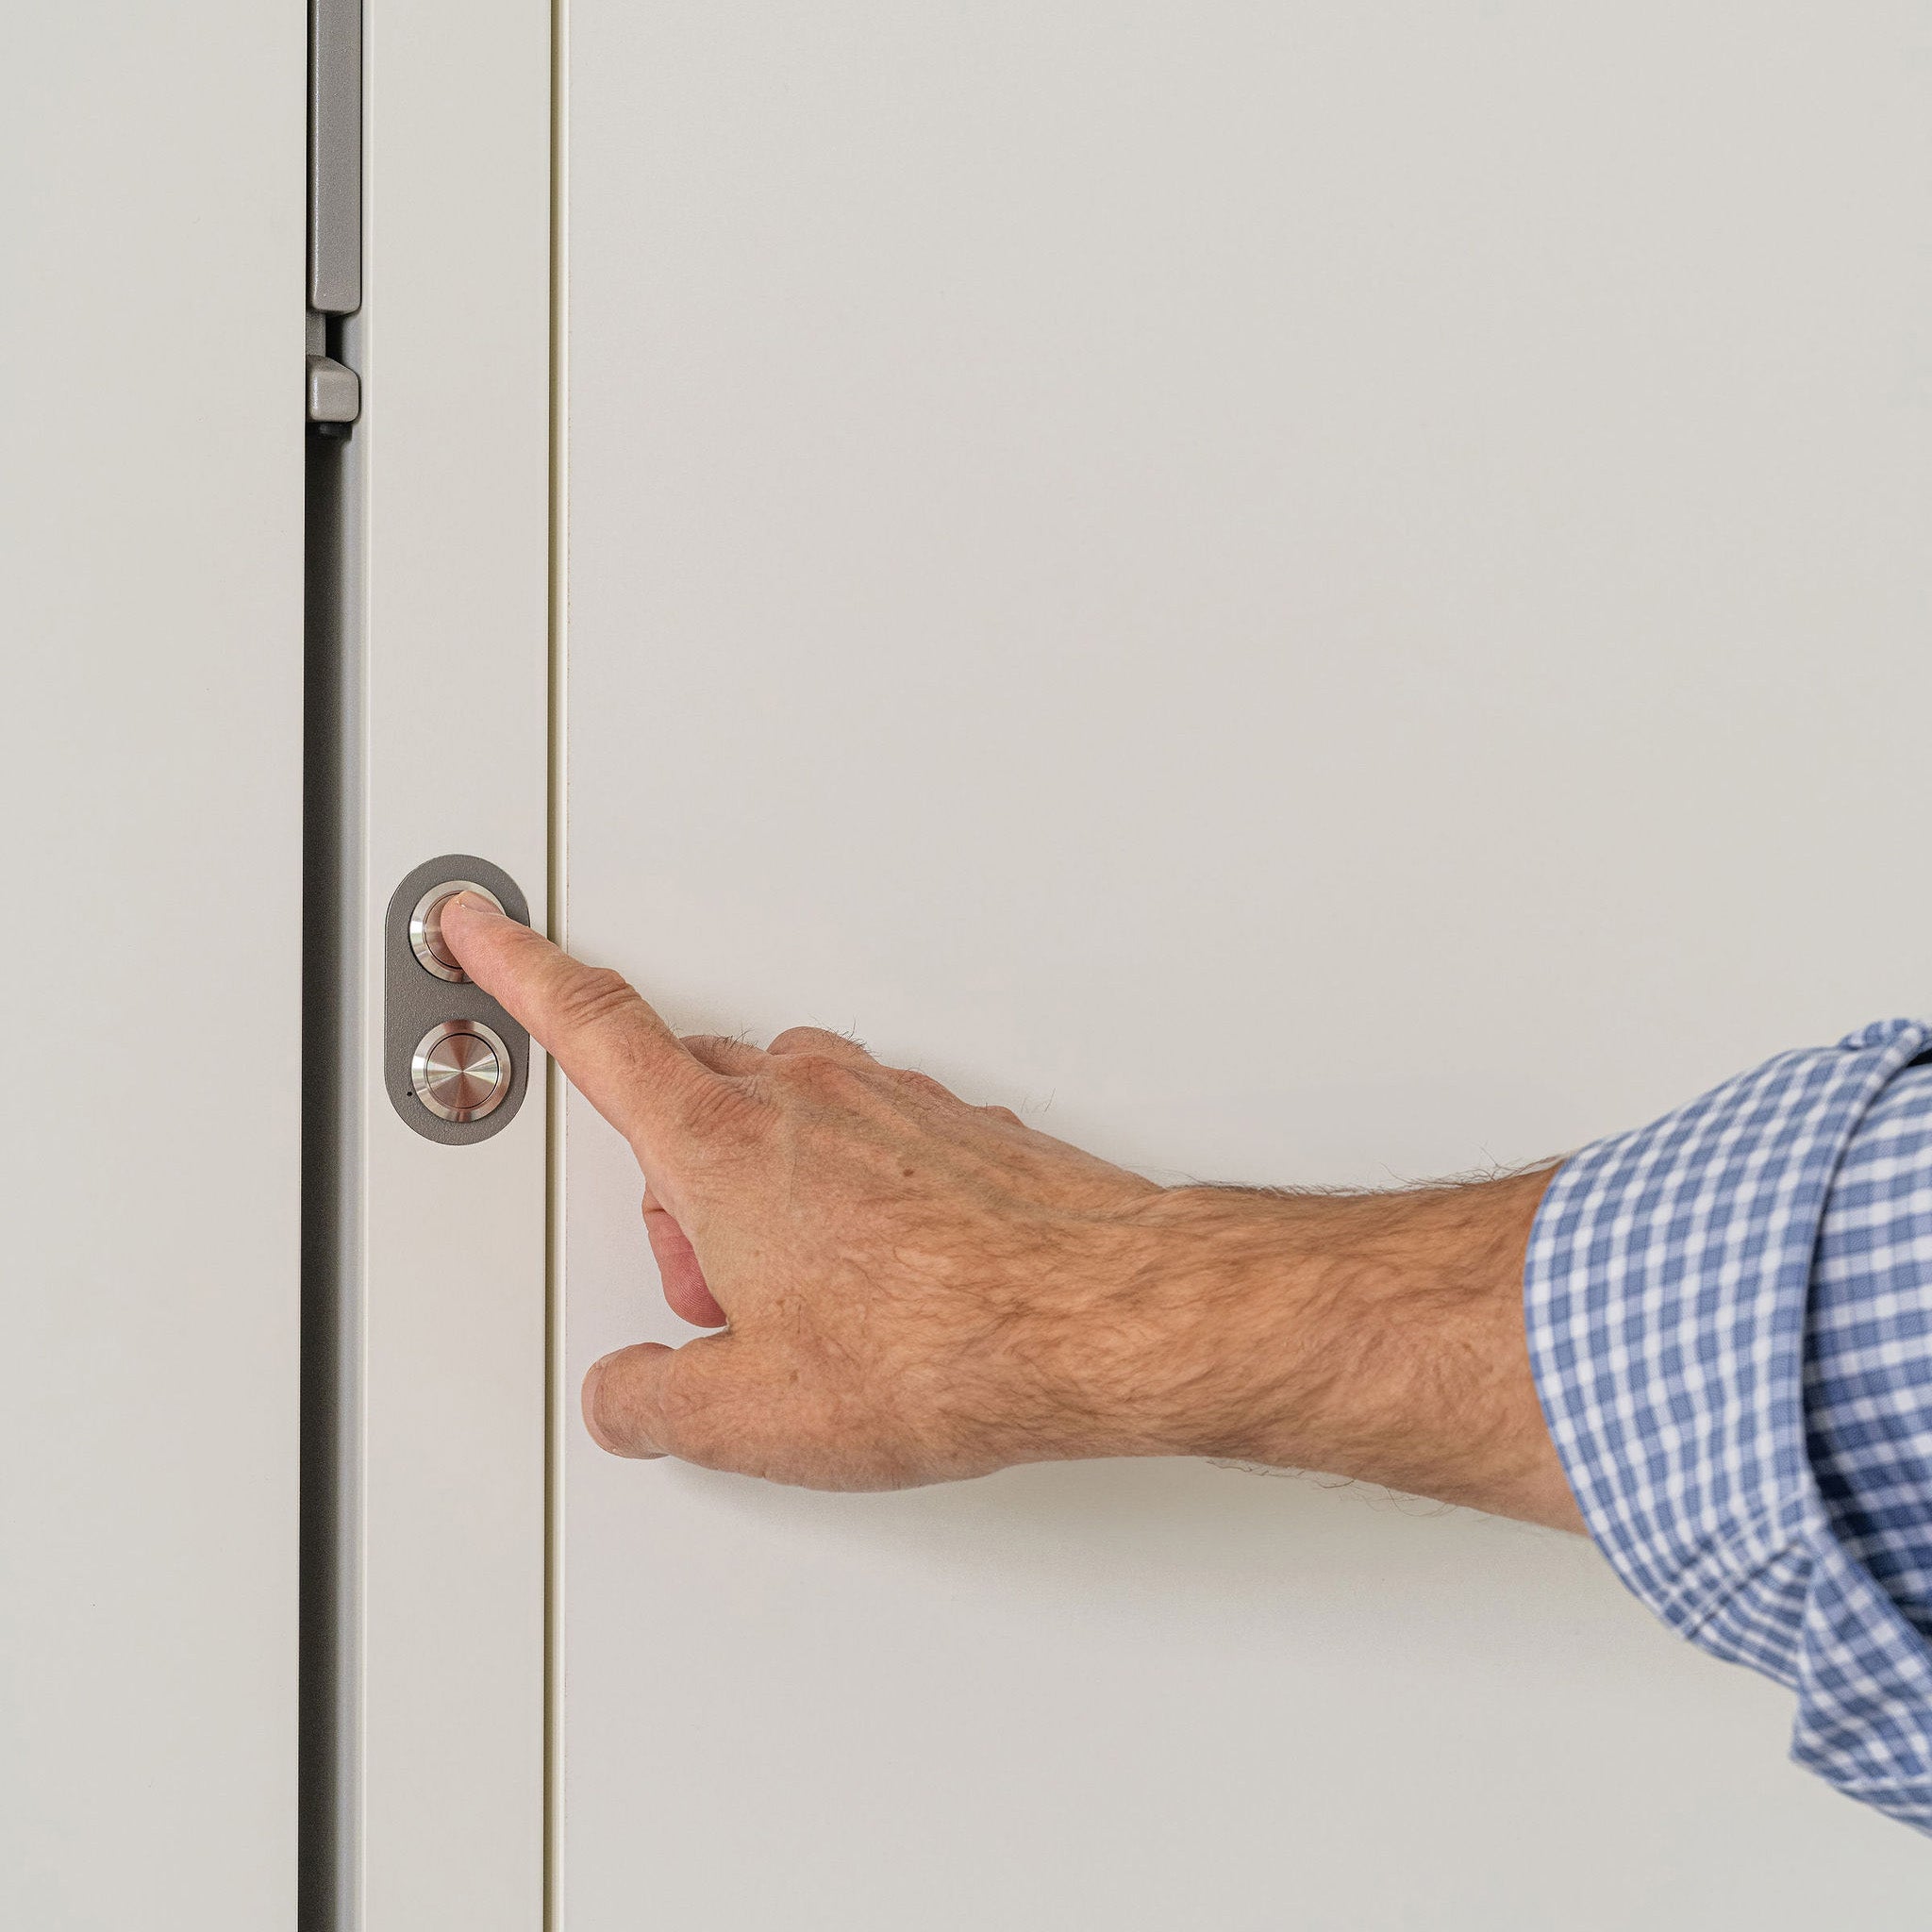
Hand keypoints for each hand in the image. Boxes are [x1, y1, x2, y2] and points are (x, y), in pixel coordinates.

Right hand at [442, 895, 1582, 1528]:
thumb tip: (628, 1395)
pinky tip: (885, 1282)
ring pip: (781, 1122)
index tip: (482, 925)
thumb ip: (658, 1400)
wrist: (1108, 1318)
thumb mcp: (756, 1416)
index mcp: (726, 1148)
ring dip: (768, 1204)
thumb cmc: (950, 1343)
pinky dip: (849, 1200)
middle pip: (690, 1101)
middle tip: (715, 1297)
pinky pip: (865, 1144)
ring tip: (814, 1310)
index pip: (595, 1032)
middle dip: (679, 1195)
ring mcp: (888, 1102)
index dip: (521, 974)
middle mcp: (806, 1098)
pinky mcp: (953, 1128)